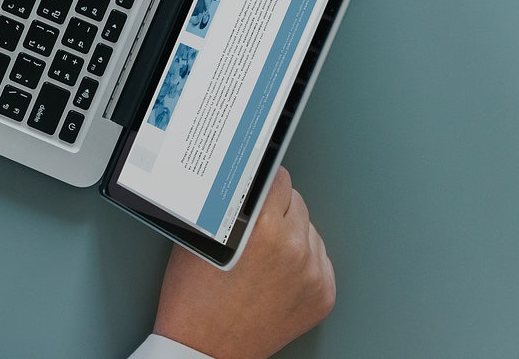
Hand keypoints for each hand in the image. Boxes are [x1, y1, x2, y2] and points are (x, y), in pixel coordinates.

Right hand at [153, 167, 336, 358]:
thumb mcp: (199, 238)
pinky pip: (319, 259)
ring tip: (263, 249)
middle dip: (274, 205)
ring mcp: (313, 275)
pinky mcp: (324, 295)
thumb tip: (240, 183)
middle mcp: (294, 249)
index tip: (259, 178)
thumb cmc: (194, 298)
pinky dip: (302, 259)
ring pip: (309, 229)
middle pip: (296, 201)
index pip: (278, 178)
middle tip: (253, 220)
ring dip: (291, 231)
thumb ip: (224, 206)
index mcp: (262, 230)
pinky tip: (276, 269)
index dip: (263, 177)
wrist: (206, 348)